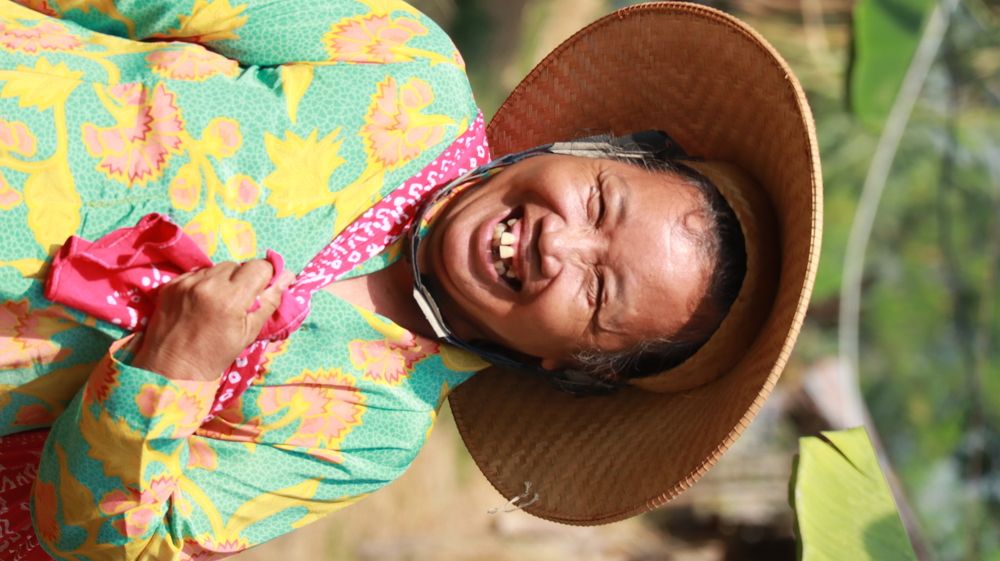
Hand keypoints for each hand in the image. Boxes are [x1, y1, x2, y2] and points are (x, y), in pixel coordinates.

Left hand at [132, 260, 294, 380]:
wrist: (169, 369)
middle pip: (238, 265)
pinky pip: (197, 273)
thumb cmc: (214, 356)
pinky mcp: (171, 283)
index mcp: (231, 298)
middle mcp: (208, 284)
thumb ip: (269, 301)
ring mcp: (187, 282)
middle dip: (244, 279)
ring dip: (224, 280)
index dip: (266, 276)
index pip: (259, 266)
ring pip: (217, 267)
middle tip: (239, 302)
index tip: (263, 290)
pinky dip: (205, 283)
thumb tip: (287, 277)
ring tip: (219, 303)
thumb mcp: (249, 333)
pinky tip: (201, 303)